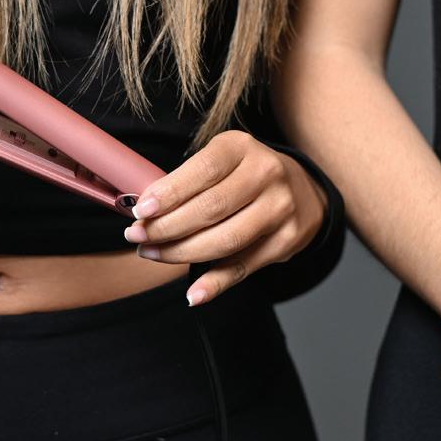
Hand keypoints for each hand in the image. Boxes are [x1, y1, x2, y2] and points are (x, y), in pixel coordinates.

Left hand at [125, 131, 325, 305]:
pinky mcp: (287, 241)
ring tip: (154, 254)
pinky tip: (194, 293)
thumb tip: (144, 212)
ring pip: (225, 240)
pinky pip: (244, 267)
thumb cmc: (245, 175)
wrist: (303, 191)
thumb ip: (188, 182)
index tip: (140, 211)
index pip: (203, 171)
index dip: (169, 193)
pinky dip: (215, 283)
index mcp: (242, 148)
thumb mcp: (221, 161)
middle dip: (166, 228)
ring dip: (182, 253)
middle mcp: (266, 174)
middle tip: (138, 238)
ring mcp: (280, 209)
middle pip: (210, 209)